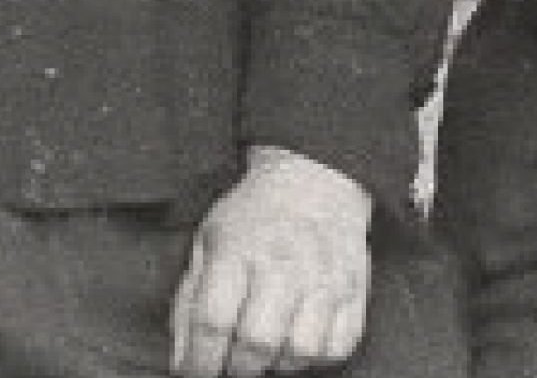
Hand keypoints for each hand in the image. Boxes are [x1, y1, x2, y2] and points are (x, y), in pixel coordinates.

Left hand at [170, 145, 372, 377]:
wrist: (315, 179)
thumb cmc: (255, 215)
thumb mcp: (208, 241)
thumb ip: (191, 299)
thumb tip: (182, 356)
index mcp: (238, 249)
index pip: (213, 320)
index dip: (199, 359)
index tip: (193, 372)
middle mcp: (284, 264)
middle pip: (258, 341)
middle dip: (237, 367)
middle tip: (229, 364)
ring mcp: (325, 278)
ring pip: (301, 351)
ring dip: (277, 364)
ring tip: (265, 352)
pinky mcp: (354, 290)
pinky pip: (337, 347)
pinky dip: (314, 357)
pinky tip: (297, 341)